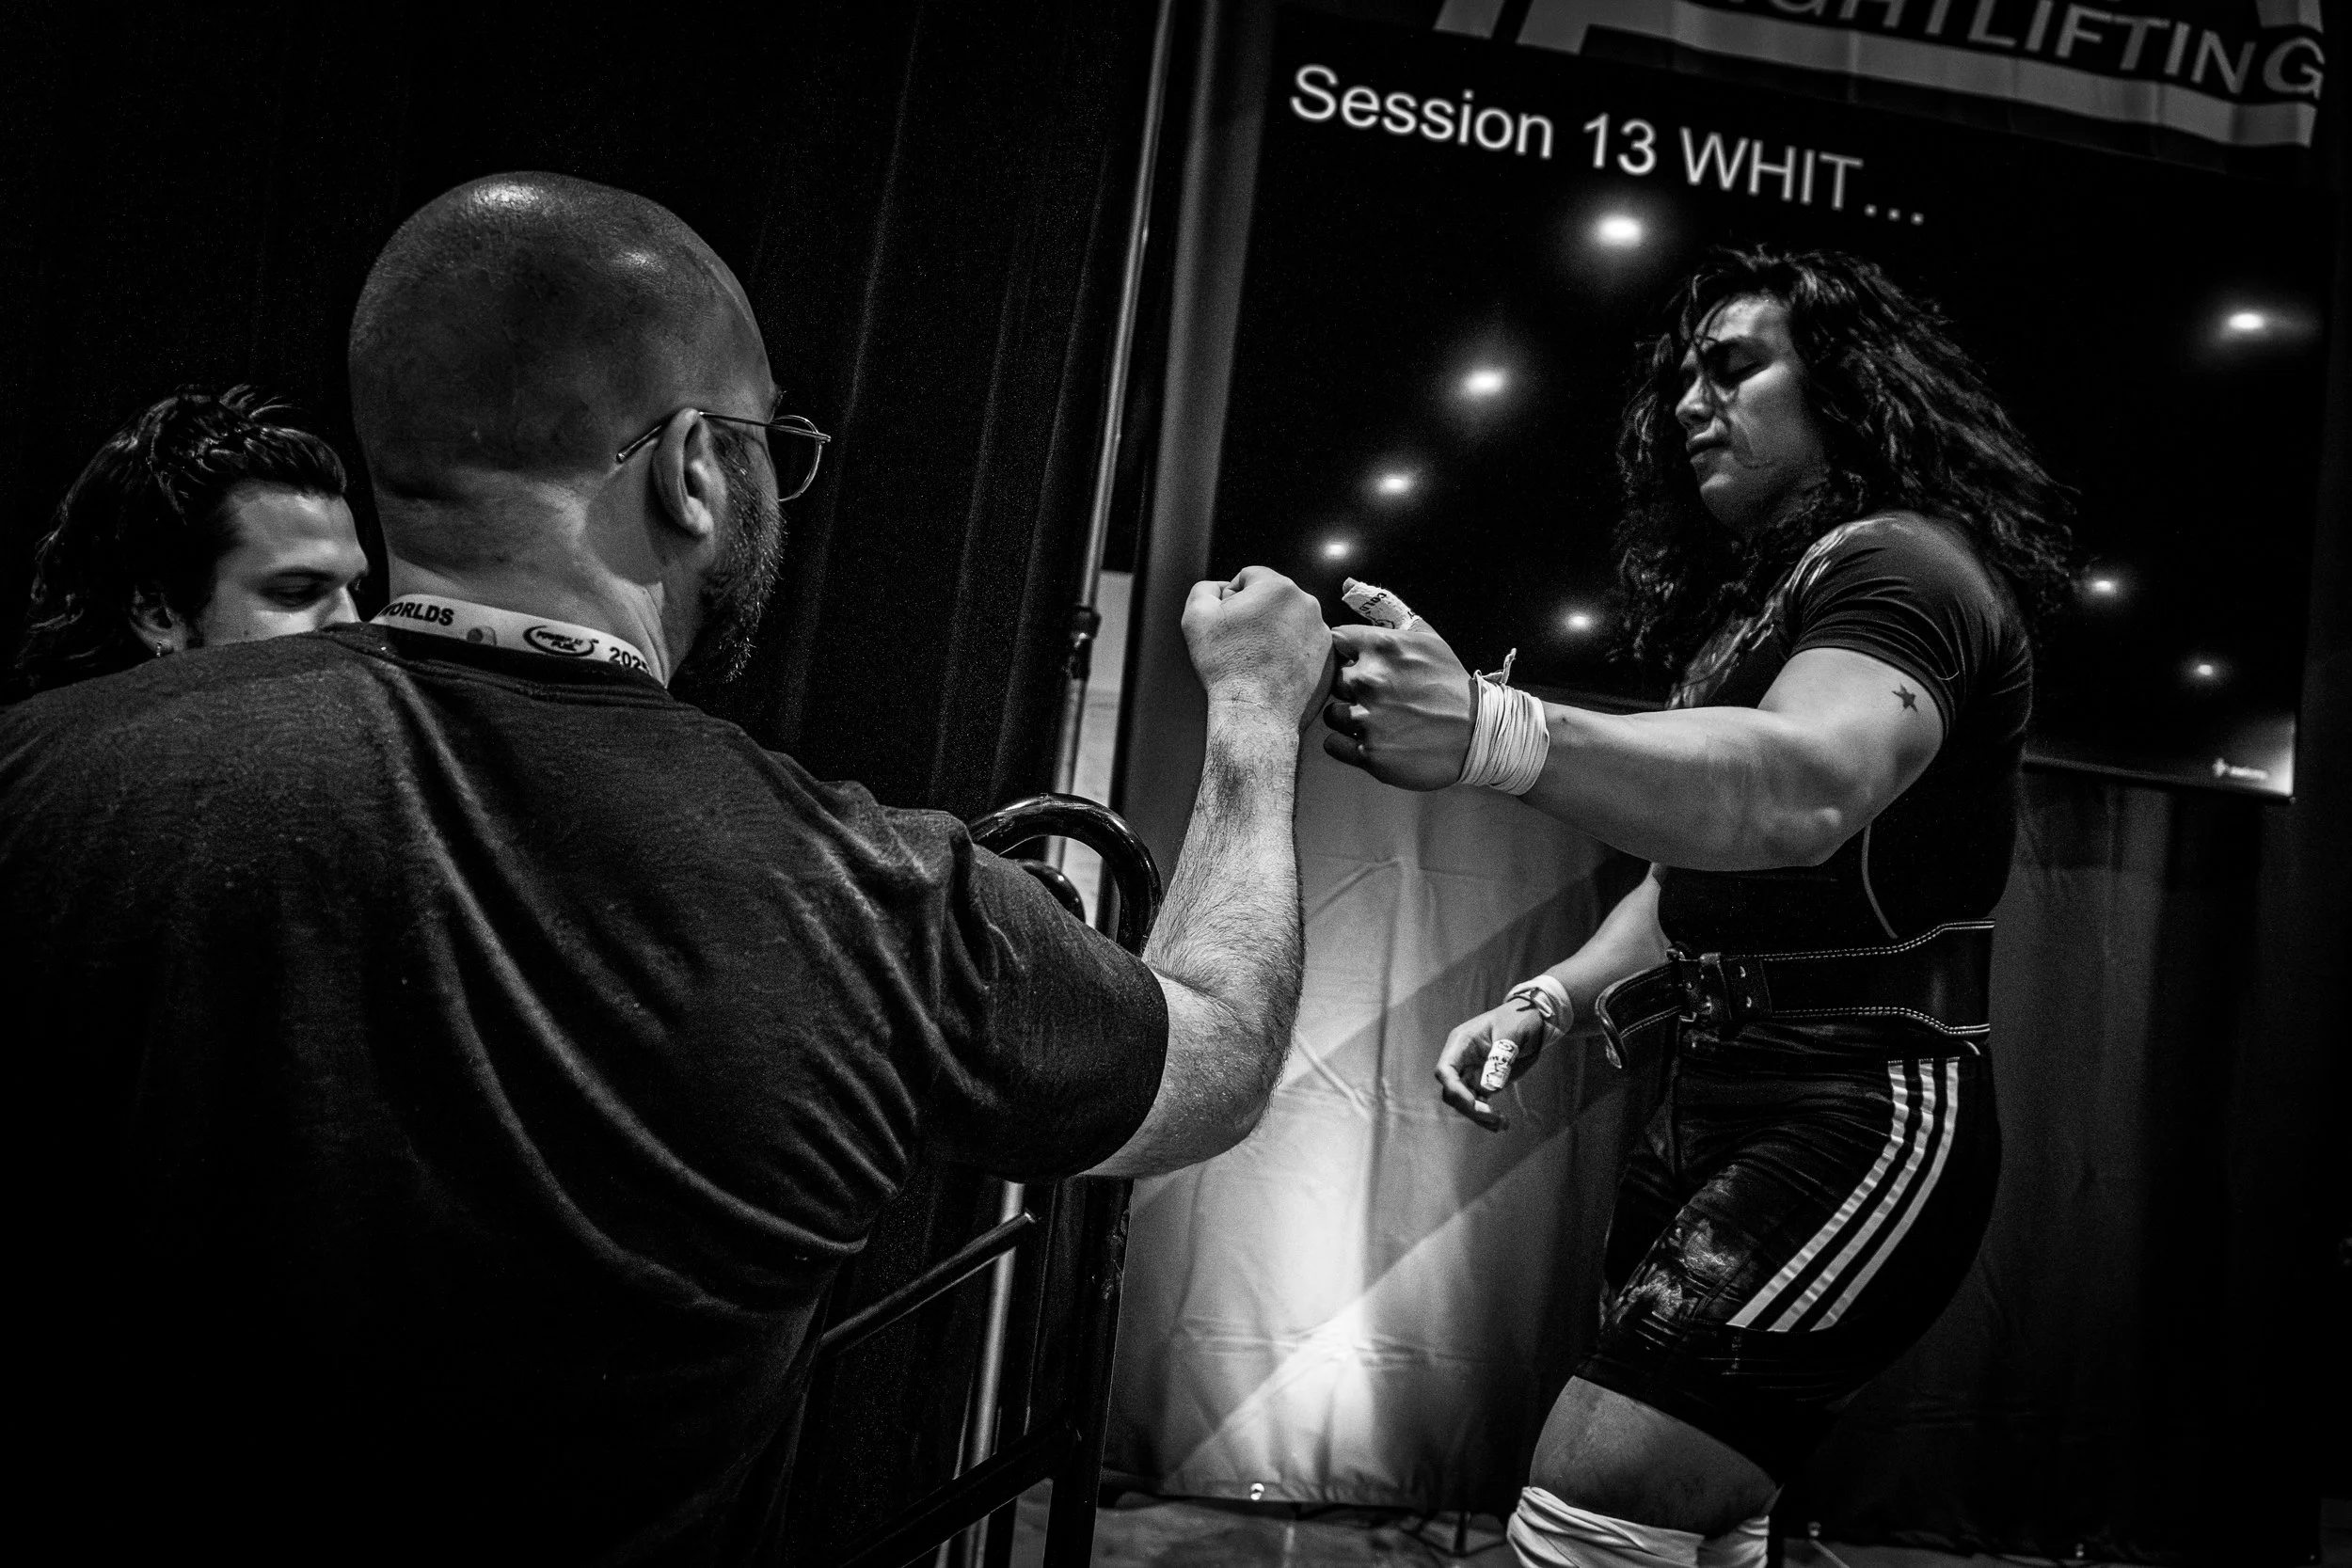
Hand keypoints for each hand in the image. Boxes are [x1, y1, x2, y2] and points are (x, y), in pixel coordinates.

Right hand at [1182, 567, 1332, 728]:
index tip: (1228, 621)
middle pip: (1273, 598)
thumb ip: (1204, 589)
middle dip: (1256, 614)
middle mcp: (1307, 605)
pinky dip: (1291, 654)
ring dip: (1275, 633)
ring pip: (1291, 622)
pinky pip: (1305, 646)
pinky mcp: (1329, 658)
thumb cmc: (1228, 667)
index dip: (1232, 597)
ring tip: (1257, 659)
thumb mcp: (1196, 617)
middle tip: (1240, 642)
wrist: (1256, 712)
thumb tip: (1218, 588)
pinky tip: (1274, 670)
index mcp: (1278, 587)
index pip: (1250, 576)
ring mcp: (1322, 633)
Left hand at [1320, 622, 1473, 789]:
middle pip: (1332, 680)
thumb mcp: (1426, 638)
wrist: (1477, 735)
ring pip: (1331, 714)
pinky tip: (1374, 741)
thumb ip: (1385, 609)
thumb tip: (1347, 584)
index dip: (1347, 655)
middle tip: (1378, 697)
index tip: (1363, 665)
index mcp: (1381, 647)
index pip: (1335, 642)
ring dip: (1349, 718)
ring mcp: (1367, 719)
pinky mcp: (1368, 753)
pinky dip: (1347, 745)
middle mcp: (1369, 680)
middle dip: (1351, 688)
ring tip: (1379, 721)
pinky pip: (1333, 744)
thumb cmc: (1449, 683)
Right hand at [1434, 993, 1555, 1132]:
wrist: (1534, 1020)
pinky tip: (1502, 1122)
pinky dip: (1487, 1115)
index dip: (1455, 1090)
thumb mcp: (1512, 1034)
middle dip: (1470, 1108)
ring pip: (1464, 1102)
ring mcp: (1471, 1072)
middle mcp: (1462, 1060)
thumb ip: (1500, 1059)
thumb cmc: (1520, 1019)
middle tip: (1495, 1117)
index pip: (1445, 1071)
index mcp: (1462, 1043)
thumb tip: (1489, 1088)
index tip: (1475, 1103)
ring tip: (1502, 1123)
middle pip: (1452, 1091)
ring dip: (1480, 1116)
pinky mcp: (1483, 1082)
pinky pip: (1478, 1103)